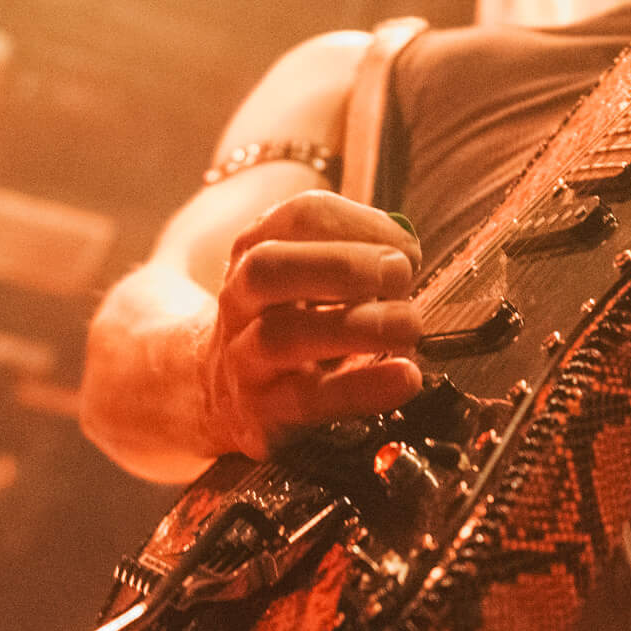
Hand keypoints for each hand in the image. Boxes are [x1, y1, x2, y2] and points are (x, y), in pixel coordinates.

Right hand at [198, 191, 423, 457]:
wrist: (221, 391)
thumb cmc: (289, 322)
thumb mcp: (310, 276)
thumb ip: (358, 257)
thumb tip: (406, 252)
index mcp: (257, 250)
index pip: (301, 217)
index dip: (363, 225)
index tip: (408, 249)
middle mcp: (240, 299)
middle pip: (269, 268)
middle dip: (343, 265)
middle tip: (400, 276)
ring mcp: (243, 358)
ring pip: (281, 337)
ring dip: (358, 327)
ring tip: (409, 325)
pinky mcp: (260, 413)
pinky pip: (307, 401)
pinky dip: (363, 388)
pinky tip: (405, 377)